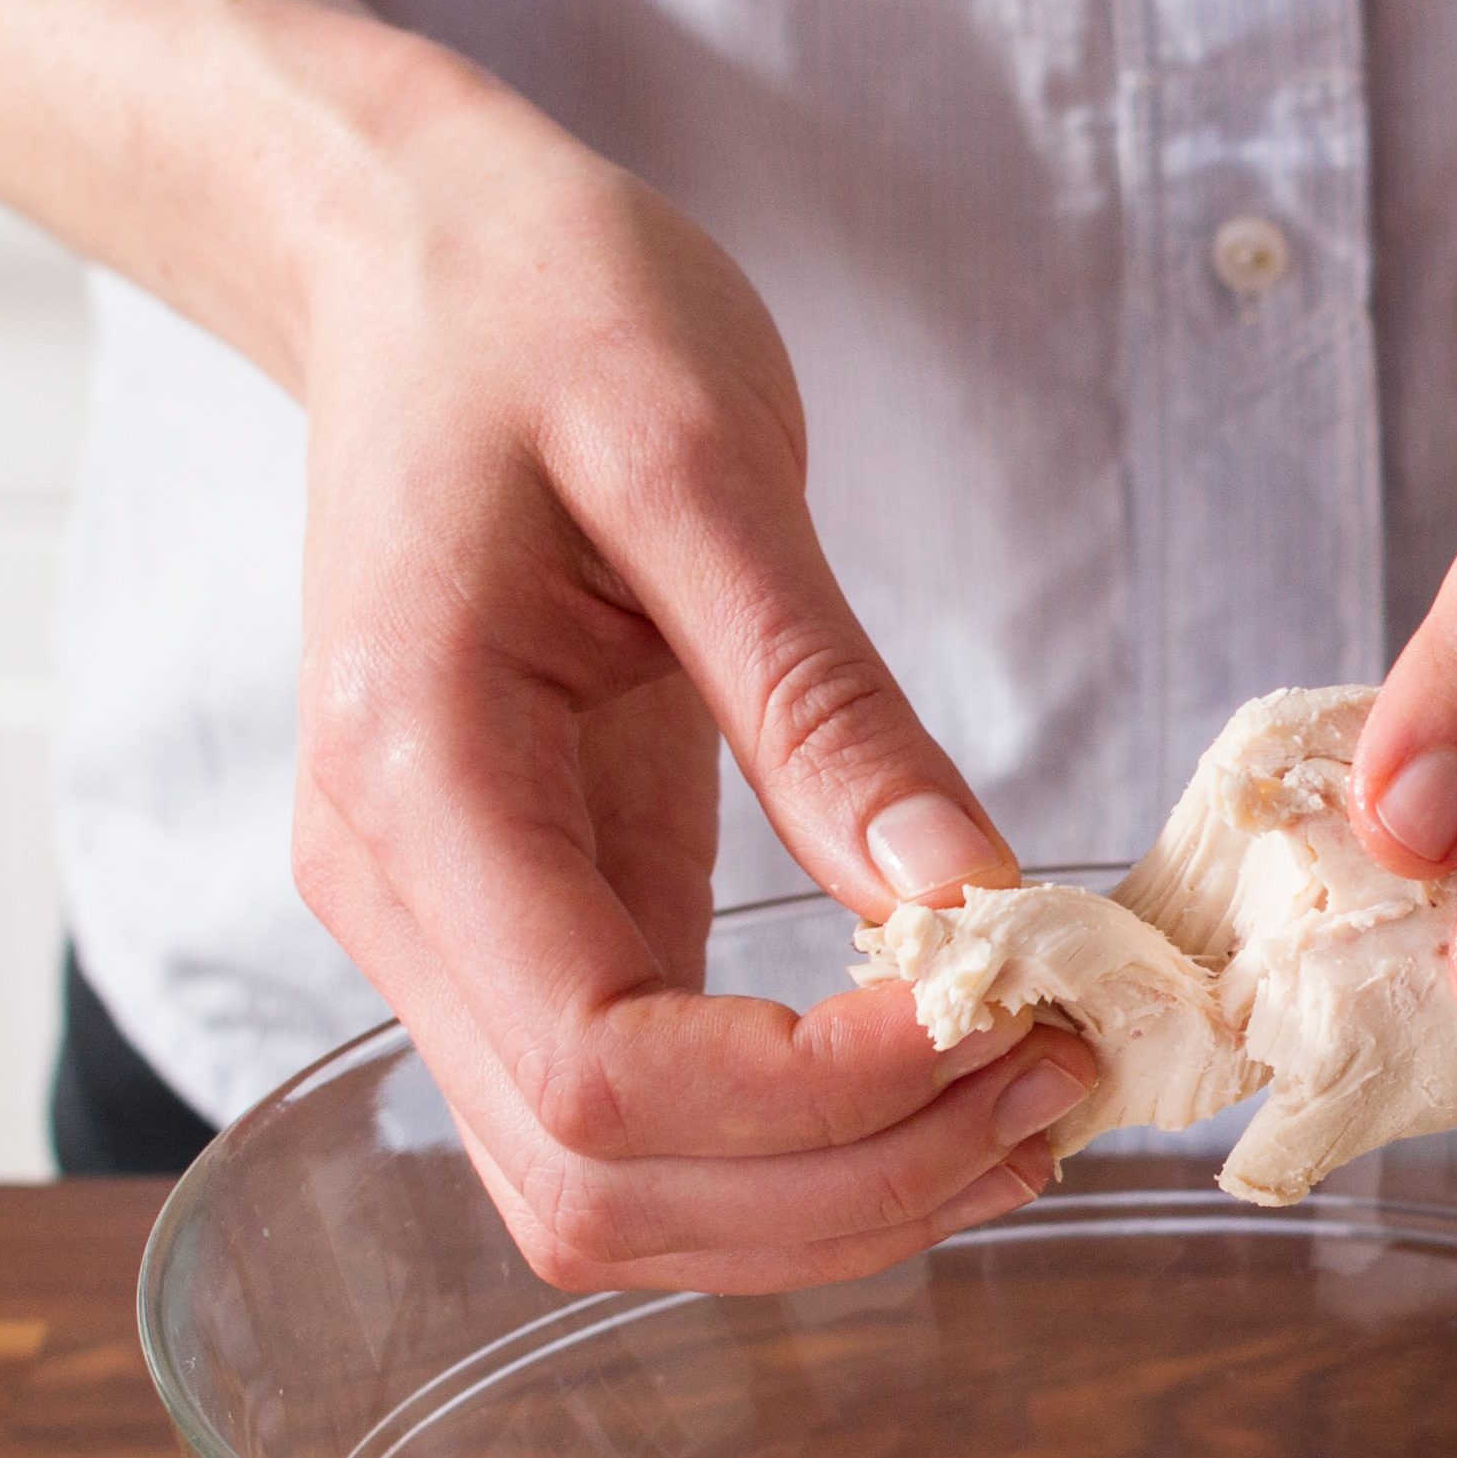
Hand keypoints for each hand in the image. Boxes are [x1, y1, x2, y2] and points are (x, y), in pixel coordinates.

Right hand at [286, 96, 1092, 1291]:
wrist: (410, 257)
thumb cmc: (536, 309)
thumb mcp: (701, 456)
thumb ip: (819, 695)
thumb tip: (972, 898)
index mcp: (411, 775)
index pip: (599, 1069)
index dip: (813, 1101)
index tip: (1002, 1017)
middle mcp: (395, 895)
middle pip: (601, 1187)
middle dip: (849, 1181)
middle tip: (1061, 1077)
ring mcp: (445, 928)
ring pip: (613, 1199)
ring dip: (831, 1199)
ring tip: (1030, 1091)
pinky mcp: (529, 918)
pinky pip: (648, 1116)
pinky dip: (800, 1145)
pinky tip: (952, 1071)